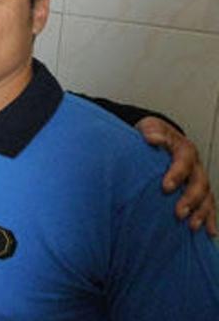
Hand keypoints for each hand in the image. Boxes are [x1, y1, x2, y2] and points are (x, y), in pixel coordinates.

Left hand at [136, 116, 215, 235]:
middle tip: (178, 212)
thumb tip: (152, 137)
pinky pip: (208, 205)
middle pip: (199, 182)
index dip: (177, 173)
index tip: (166, 187)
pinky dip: (209, 218)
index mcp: (184, 149)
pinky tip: (210, 232)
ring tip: (192, 226)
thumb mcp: (149, 127)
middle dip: (190, 199)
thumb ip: (150, 131)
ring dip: (201, 212)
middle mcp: (195, 165)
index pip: (184, 160)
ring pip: (206, 196)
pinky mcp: (198, 190)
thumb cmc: (152, 134)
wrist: (158, 136)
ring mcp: (199, 178)